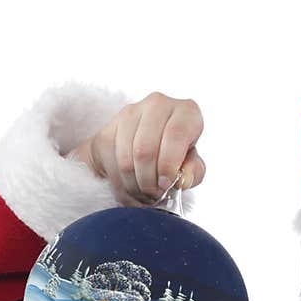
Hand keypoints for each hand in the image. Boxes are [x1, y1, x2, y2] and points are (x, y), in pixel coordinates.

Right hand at [68, 92, 205, 206]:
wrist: (149, 150)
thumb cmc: (178, 157)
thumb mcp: (193, 166)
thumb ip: (193, 172)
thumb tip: (182, 180)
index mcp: (186, 111)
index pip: (175, 135)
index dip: (169, 165)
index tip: (166, 185)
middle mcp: (157, 104)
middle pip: (146, 150)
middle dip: (150, 182)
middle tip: (155, 195)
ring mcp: (129, 114)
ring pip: (126, 160)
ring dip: (135, 186)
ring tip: (145, 194)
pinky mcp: (107, 129)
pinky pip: (111, 164)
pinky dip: (121, 185)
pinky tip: (132, 189)